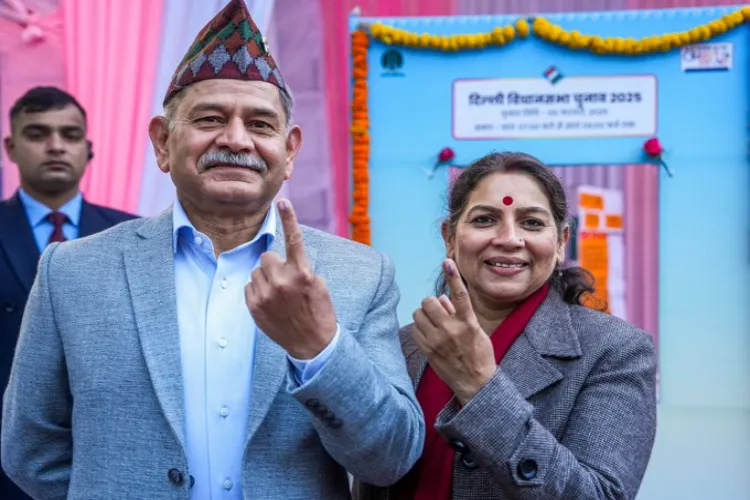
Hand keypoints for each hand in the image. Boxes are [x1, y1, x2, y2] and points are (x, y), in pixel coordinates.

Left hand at [245, 199, 336, 358]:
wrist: (312, 344)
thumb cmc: (318, 311)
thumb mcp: (318, 285)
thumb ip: (301, 268)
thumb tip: (286, 258)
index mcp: (303, 273)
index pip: (294, 240)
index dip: (289, 219)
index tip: (283, 202)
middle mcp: (283, 282)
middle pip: (267, 256)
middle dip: (274, 264)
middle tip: (285, 280)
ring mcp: (266, 295)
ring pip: (256, 271)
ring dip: (265, 278)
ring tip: (279, 295)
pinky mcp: (254, 306)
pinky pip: (249, 286)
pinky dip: (257, 292)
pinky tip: (270, 303)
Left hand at [412, 259, 496, 404]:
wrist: (475, 384)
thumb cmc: (479, 354)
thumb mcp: (476, 330)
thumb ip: (458, 312)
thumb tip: (441, 296)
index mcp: (468, 323)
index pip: (460, 295)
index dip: (453, 276)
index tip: (447, 261)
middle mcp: (451, 330)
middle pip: (429, 302)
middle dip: (432, 303)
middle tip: (437, 310)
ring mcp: (437, 341)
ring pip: (418, 314)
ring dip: (424, 314)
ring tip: (432, 322)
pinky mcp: (427, 350)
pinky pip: (415, 329)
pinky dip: (420, 327)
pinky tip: (428, 332)